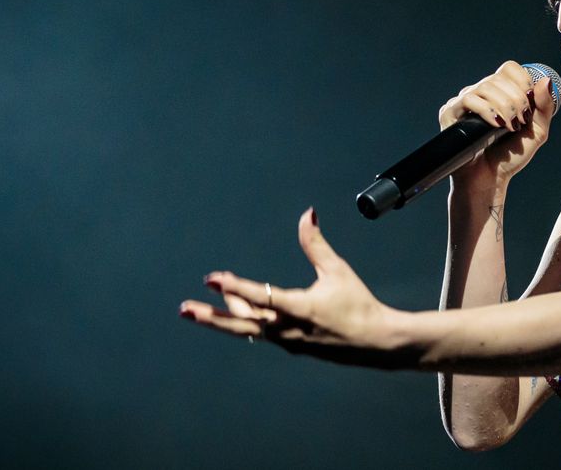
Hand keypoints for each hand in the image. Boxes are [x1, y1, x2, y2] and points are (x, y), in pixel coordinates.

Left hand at [179, 207, 406, 367]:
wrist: (376, 342)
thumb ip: (316, 244)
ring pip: (248, 329)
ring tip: (199, 311)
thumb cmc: (358, 304)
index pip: (260, 297)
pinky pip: (262, 333)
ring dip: (224, 318)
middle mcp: (287, 329)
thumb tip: (307, 214)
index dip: (234, 287)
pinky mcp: (292, 345)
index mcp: (299, 309)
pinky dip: (246, 322)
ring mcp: (287, 341)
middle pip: (241, 323)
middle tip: (185, 309)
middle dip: (210, 317)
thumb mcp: (338, 270)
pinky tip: (236, 316)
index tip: (212, 279)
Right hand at [437, 61, 556, 185]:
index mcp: (499, 93)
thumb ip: (544, 107)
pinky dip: (487, 111)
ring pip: (485, 87)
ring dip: (504, 106)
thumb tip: (545, 81)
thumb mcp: (536, 132)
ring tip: (509, 126)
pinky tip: (496, 125)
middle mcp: (479, 93)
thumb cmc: (510, 157)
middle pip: (499, 77)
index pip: (509, 69)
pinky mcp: (450, 113)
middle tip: (520, 122)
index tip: (530, 103)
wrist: (489, 180)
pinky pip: (469, 99)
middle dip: (517, 99)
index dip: (522, 81)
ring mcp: (463, 102)